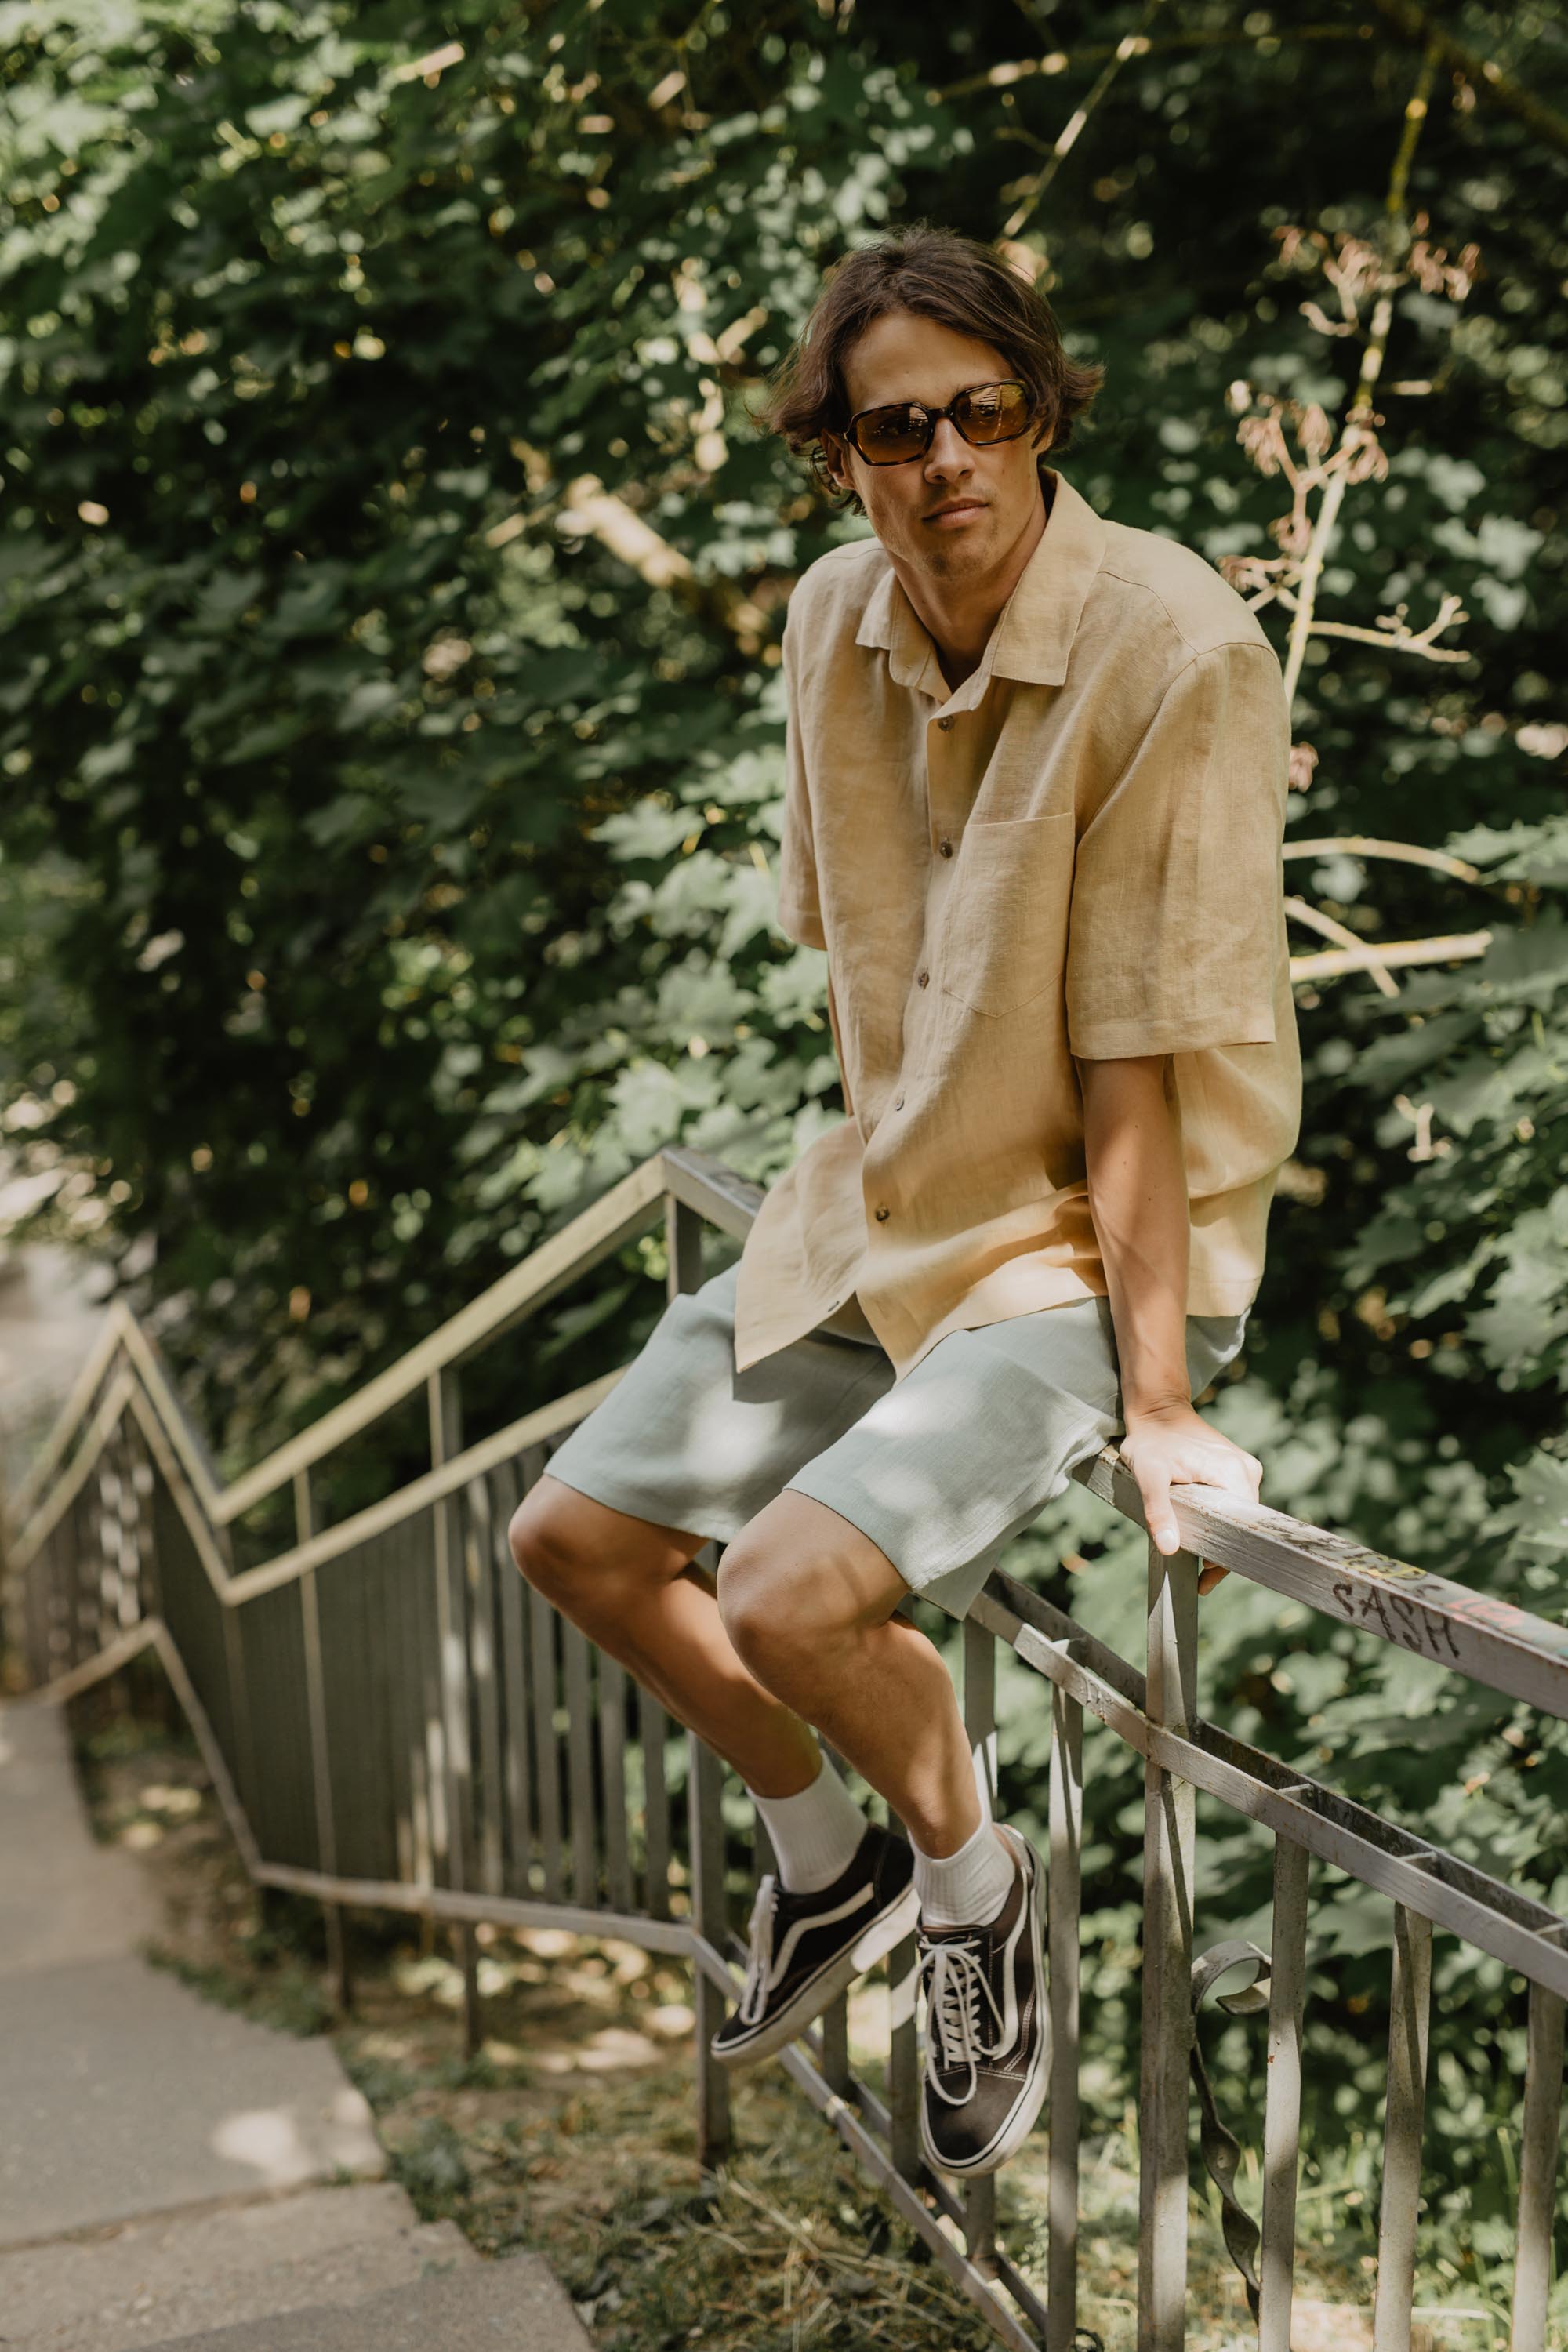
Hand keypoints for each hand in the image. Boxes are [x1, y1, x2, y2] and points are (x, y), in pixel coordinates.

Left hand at [1116, 1401, 1262, 1594]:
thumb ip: (1158, 1512)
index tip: (1206, 1577)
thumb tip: (1171, 1548)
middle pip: (1243, 1524)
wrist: (1158, 1409)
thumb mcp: (1148, 1475)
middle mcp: (1247, 1470)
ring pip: (1240, 1516)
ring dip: (1221, 1537)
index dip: (1226, 1556)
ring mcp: (1245, 1468)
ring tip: (1199, 1562)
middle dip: (1223, 1552)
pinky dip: (1221, 1520)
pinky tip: (1203, 1532)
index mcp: (1233, 1473)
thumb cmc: (1151, 1440)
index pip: (1242, 1527)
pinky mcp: (1238, 1469)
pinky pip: (1235, 1503)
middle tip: (1200, 1580)